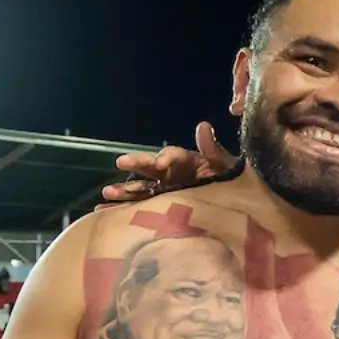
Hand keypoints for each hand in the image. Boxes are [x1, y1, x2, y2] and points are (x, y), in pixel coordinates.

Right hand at [99, 121, 238, 206]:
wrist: (234, 206)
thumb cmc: (230, 182)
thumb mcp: (226, 165)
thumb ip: (214, 150)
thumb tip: (204, 126)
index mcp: (187, 161)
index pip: (174, 155)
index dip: (167, 156)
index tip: (161, 162)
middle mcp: (171, 174)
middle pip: (151, 167)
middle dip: (137, 164)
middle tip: (121, 161)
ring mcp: (164, 191)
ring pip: (141, 188)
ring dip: (124, 189)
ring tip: (108, 192)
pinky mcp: (160, 207)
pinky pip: (139, 207)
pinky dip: (121, 210)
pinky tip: (103, 212)